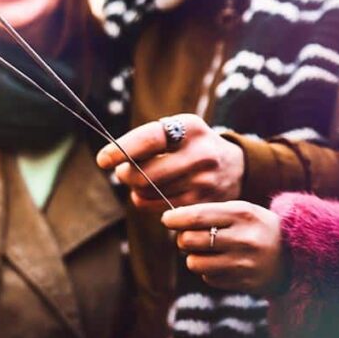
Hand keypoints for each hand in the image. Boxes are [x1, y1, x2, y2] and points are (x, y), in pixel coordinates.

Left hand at [96, 113, 244, 210]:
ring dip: (135, 188)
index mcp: (190, 128)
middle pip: (144, 173)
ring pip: (149, 193)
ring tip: (141, 180)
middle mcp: (200, 154)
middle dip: (125, 174)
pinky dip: (146, 201)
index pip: (148, 140)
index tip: (102, 159)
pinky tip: (150, 193)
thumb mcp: (178, 129)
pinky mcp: (202, 204)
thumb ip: (147, 138)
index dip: (120, 150)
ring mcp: (203, 181)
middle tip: (123, 171)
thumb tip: (111, 159)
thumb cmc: (192, 144)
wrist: (236, 167)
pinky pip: (158, 208)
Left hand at [161, 200, 287, 294]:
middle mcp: (244, 239)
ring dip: (194, 258)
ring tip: (207, 252)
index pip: (196, 216)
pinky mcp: (245, 283)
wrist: (296, 255)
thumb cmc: (256, 228)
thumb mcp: (240, 211)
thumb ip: (208, 213)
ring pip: (194, 263)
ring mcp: (245, 263)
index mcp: (241, 214)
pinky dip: (210, 272)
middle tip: (190, 237)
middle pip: (188, 241)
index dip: (175, 219)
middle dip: (182, 239)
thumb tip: (171, 220)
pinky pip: (209, 278)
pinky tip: (225, 265)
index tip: (167, 220)